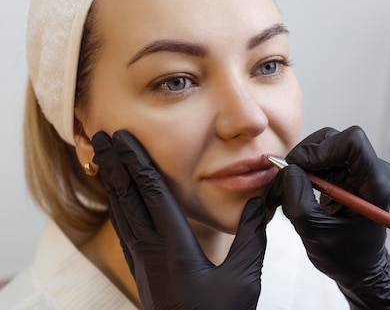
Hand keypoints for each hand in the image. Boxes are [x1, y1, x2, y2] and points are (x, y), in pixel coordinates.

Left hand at [93, 131, 266, 309]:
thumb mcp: (243, 277)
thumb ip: (253, 236)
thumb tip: (263, 201)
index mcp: (174, 247)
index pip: (151, 193)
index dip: (137, 162)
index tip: (124, 138)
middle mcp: (151, 252)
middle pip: (127, 199)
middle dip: (114, 165)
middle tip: (100, 137)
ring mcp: (143, 264)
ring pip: (121, 214)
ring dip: (112, 184)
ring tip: (101, 162)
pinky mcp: (143, 273)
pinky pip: (124, 232)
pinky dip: (118, 209)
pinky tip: (118, 206)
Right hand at [268, 126, 389, 309]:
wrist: (360, 267)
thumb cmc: (345, 256)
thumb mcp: (315, 232)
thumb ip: (299, 200)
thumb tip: (287, 169)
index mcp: (375, 183)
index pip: (352, 142)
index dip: (320, 150)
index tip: (298, 170)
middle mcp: (372, 169)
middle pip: (333, 139)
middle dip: (304, 157)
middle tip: (285, 183)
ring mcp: (360, 168)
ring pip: (323, 145)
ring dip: (300, 164)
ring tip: (286, 191)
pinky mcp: (348, 170)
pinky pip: (321, 156)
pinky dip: (302, 170)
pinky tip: (295, 190)